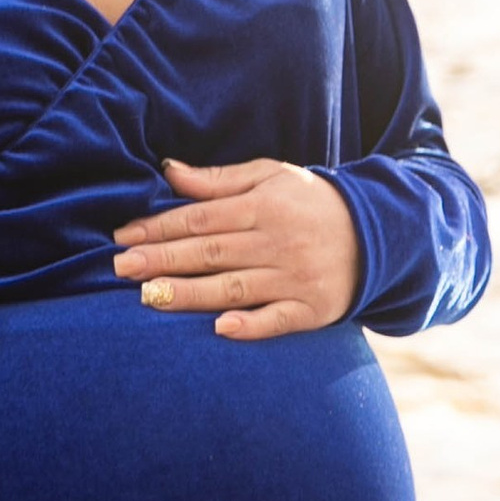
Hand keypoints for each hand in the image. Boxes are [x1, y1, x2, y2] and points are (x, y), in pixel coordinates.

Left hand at [112, 155, 360, 337]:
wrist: (379, 233)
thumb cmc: (313, 202)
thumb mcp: (271, 177)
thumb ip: (218, 181)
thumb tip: (169, 172)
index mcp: (264, 206)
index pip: (202, 218)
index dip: (160, 227)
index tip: (124, 237)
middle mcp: (277, 242)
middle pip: (211, 252)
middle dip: (162, 260)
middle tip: (120, 267)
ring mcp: (295, 278)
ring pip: (234, 287)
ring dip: (190, 293)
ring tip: (149, 297)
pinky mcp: (312, 309)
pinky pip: (278, 320)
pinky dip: (251, 325)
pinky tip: (220, 328)